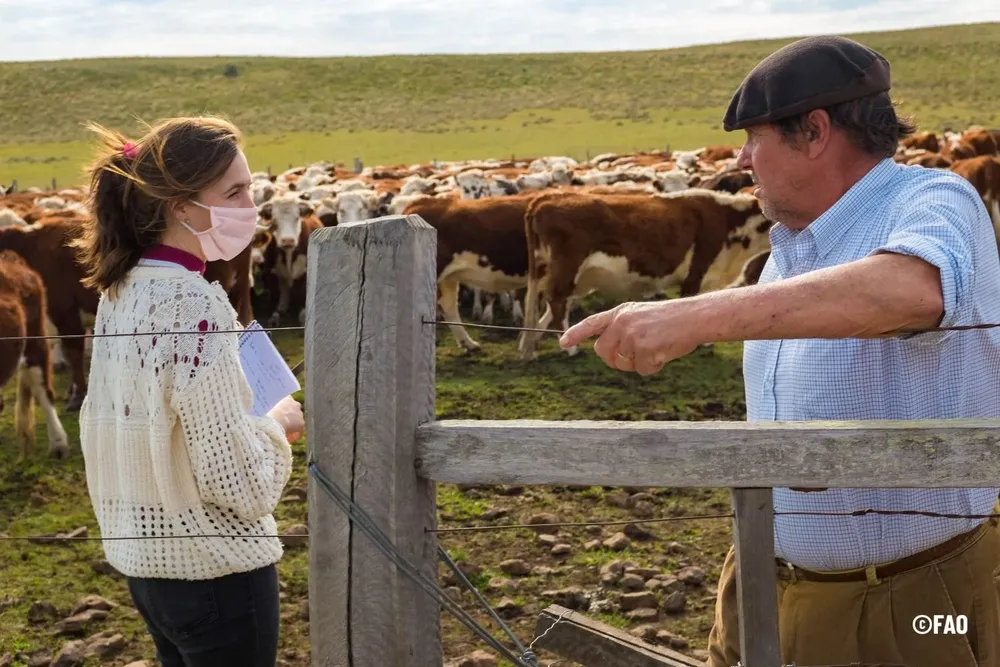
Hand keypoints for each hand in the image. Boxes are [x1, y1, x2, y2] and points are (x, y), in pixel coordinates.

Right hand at [267, 395, 303, 442]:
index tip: (279, 413)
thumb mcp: (266, 409)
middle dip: (289, 415)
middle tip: (282, 422)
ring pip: (297, 419)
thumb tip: (262, 413)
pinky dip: (295, 433)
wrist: (273, 421)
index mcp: (287, 398)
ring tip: (286, 431)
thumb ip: (268, 409)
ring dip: (293, 424)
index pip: (287, 401)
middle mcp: (295, 404)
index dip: (283, 408)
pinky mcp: (301, 423)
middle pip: (293, 409)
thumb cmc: (266, 414)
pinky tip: (291, 439)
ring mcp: (299, 413)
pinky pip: (299, 429)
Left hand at [558, 300, 703, 374]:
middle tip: (638, 355)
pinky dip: (654, 367)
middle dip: (617, 360)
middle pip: (604, 352)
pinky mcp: (643, 348)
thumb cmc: (673, 320)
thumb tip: (609, 353)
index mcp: (621, 313)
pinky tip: (664, 352)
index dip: (576, 334)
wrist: (695, 317)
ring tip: (657, 347)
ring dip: (640, 363)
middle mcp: (621, 322)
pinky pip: (642, 370)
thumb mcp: (642, 317)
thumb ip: (623, 329)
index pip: (592, 323)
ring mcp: (631, 335)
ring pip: (624, 364)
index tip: (563, 343)